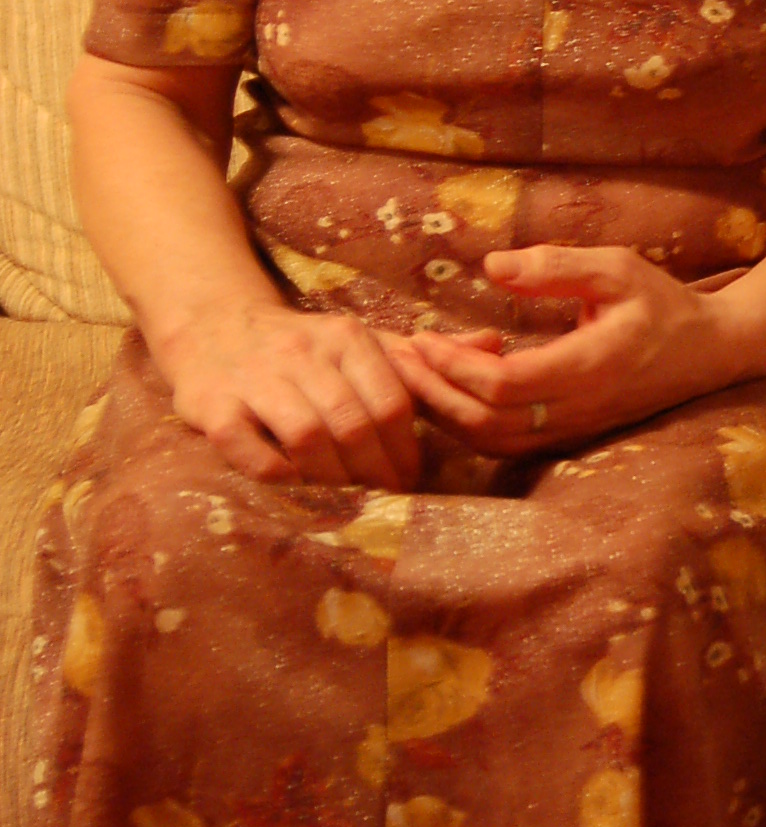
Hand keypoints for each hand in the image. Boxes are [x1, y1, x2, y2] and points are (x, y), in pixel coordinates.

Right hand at [157, 299, 423, 487]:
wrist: (213, 325)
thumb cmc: (301, 346)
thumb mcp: (356, 340)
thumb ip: (415, 356)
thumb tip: (492, 345)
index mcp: (346, 337)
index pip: (390, 402)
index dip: (405, 451)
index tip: (409, 480)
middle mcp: (302, 352)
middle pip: (353, 424)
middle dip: (375, 472)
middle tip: (383, 500)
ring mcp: (256, 377)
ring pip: (307, 435)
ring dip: (332, 479)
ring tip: (345, 501)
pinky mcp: (213, 404)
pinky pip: (249, 448)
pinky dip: (277, 475)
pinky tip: (294, 487)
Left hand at [389, 245, 735, 455]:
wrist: (709, 353)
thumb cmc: (662, 304)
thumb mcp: (617, 267)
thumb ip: (556, 265)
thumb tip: (492, 267)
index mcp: (589, 367)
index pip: (505, 384)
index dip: (455, 366)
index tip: (422, 336)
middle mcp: (578, 409)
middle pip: (486, 422)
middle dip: (432, 392)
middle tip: (396, 358)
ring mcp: (573, 430)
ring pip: (491, 441)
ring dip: (445, 413)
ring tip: (414, 375)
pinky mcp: (569, 437)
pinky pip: (505, 444)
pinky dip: (468, 423)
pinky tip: (453, 390)